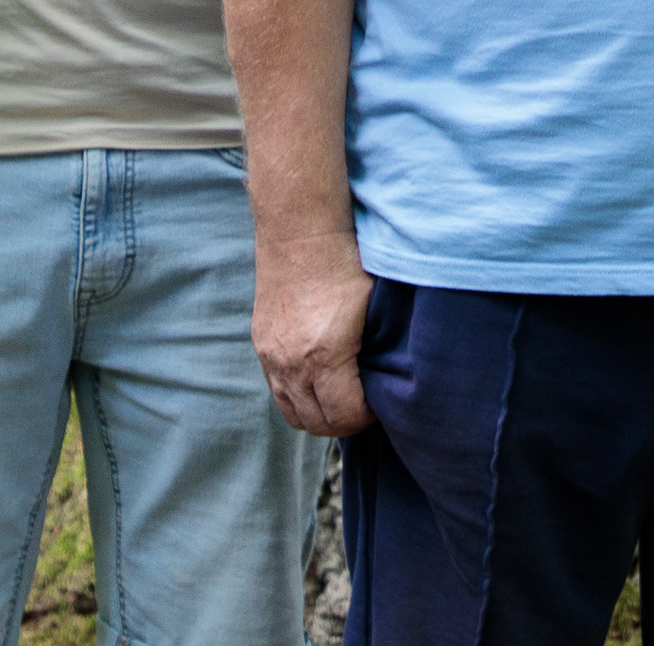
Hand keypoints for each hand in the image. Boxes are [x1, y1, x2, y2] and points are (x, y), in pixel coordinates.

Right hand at [254, 242, 374, 436]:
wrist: (301, 230)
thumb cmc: (347, 262)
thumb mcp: (375, 307)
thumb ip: (379, 349)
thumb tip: (393, 377)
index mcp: (323, 356)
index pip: (343, 416)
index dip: (366, 418)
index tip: (380, 405)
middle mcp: (290, 363)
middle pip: (316, 423)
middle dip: (344, 422)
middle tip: (364, 407)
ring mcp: (271, 356)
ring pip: (292, 412)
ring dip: (318, 414)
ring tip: (341, 399)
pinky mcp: (261, 344)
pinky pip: (277, 390)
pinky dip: (298, 396)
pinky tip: (319, 380)